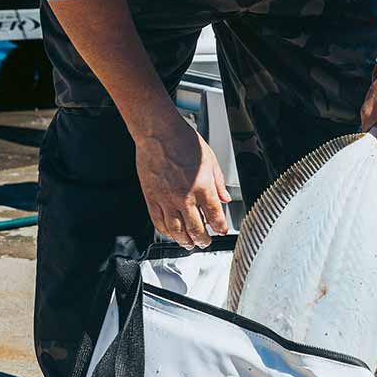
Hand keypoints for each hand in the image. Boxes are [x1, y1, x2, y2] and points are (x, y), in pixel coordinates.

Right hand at [132, 114, 230, 247]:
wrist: (158, 132)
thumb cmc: (183, 141)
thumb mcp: (210, 160)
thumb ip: (218, 182)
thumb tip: (225, 198)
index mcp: (203, 187)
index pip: (215, 217)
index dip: (220, 228)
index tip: (221, 231)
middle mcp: (185, 196)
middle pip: (196, 229)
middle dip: (203, 240)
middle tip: (205, 242)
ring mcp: (166, 199)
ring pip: (176, 230)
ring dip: (184, 241)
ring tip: (189, 244)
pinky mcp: (151, 197)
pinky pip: (158, 221)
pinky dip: (165, 232)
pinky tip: (170, 234)